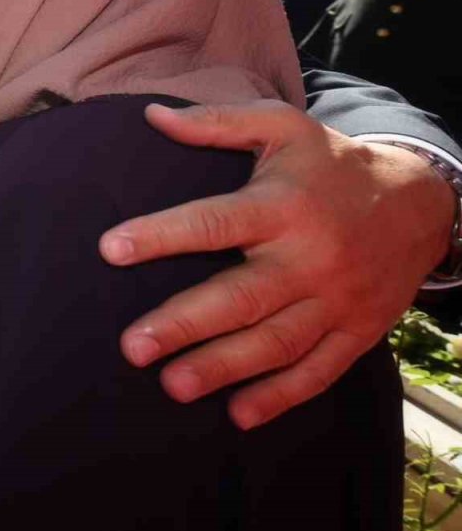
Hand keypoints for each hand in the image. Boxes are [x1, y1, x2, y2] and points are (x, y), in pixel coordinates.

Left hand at [99, 101, 455, 429]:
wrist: (420, 203)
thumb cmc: (330, 162)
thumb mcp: (281, 126)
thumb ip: (215, 122)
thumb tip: (151, 115)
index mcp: (282, 205)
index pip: (213, 222)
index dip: (161, 235)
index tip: (110, 249)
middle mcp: (309, 257)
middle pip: (240, 296)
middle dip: (184, 324)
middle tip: (132, 346)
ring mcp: (335, 300)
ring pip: (275, 343)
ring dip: (223, 368)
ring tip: (172, 384)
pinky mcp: (356, 332)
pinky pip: (318, 371)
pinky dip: (281, 396)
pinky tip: (239, 415)